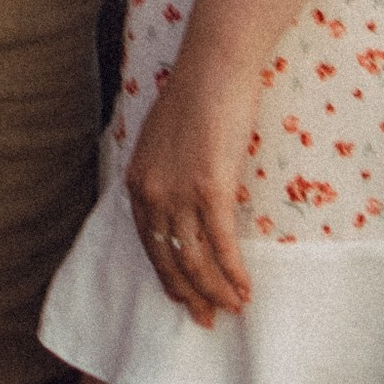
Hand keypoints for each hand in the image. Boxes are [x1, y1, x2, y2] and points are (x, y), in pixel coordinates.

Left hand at [122, 47, 257, 324]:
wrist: (214, 64)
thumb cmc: (196, 93)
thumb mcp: (163, 139)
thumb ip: (165, 174)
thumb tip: (178, 205)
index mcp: (138, 183)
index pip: (150, 246)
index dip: (169, 277)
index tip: (185, 298)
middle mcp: (152, 194)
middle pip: (170, 261)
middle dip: (190, 295)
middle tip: (207, 319)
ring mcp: (180, 193)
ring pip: (197, 260)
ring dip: (216, 291)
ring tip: (233, 308)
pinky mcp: (211, 188)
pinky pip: (222, 244)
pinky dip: (233, 273)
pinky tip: (245, 288)